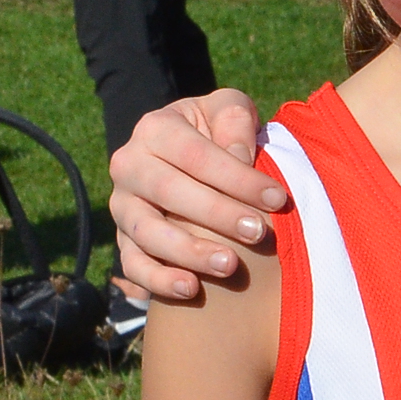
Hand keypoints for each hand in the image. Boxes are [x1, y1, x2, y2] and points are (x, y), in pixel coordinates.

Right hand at [109, 90, 279, 303]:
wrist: (188, 153)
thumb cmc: (219, 130)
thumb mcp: (229, 109)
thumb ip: (235, 120)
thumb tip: (239, 157)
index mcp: (155, 129)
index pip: (196, 154)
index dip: (237, 177)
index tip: (277, 198)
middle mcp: (129, 165)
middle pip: (168, 191)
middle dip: (216, 214)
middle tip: (258, 233)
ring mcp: (123, 205)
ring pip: (146, 232)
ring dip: (188, 252)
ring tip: (229, 266)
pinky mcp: (124, 239)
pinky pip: (132, 264)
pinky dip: (157, 279)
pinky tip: (190, 289)